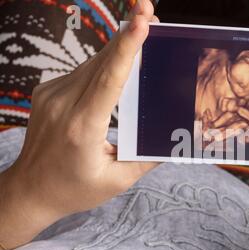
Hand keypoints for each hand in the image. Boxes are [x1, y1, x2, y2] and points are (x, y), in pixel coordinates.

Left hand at [0, 0, 157, 249]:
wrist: (29, 190)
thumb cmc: (74, 189)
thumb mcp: (116, 181)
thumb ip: (147, 159)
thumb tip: (177, 141)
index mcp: (83, 127)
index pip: (108, 80)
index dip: (127, 48)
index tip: (141, 22)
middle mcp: (63, 105)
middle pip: (102, 62)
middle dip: (127, 34)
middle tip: (149, 10)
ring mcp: (51, 95)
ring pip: (91, 63)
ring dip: (117, 47)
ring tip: (140, 28)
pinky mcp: (47, 92)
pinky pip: (81, 72)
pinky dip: (103, 63)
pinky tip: (119, 60)